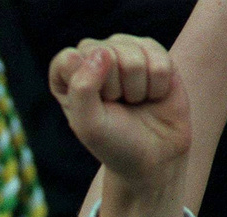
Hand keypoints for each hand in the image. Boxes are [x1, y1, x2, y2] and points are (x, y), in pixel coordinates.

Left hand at [49, 35, 189, 197]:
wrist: (154, 155)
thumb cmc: (114, 143)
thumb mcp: (89, 125)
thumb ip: (82, 89)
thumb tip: (102, 52)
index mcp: (67, 78)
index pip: (67, 59)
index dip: (84, 83)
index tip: (95, 106)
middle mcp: (94, 59)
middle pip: (104, 52)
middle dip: (115, 87)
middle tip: (118, 106)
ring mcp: (125, 52)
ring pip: (133, 53)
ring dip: (137, 87)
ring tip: (135, 101)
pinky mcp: (154, 53)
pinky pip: (159, 57)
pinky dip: (158, 83)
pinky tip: (153, 95)